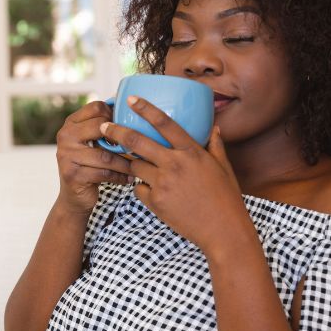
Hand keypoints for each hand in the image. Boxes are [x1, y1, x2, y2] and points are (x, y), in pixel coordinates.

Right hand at [55, 100, 133, 214]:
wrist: (73, 197)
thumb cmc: (89, 165)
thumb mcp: (92, 143)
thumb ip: (104, 127)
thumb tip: (134, 110)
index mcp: (71, 123)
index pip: (96, 107)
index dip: (115, 115)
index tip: (127, 126)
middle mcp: (65, 136)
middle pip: (101, 127)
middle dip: (122, 138)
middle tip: (136, 147)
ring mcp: (67, 155)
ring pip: (106, 155)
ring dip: (125, 162)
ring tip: (138, 166)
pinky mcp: (73, 174)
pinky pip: (104, 173)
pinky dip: (120, 176)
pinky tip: (128, 178)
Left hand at [99, 96, 250, 251]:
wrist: (223, 231)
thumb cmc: (226, 198)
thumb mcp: (224, 168)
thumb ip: (215, 146)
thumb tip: (214, 129)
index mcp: (191, 152)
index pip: (164, 123)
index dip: (145, 109)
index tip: (130, 99)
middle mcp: (174, 164)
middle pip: (137, 142)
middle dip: (116, 132)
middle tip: (103, 126)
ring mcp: (163, 183)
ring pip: (135, 166)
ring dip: (130, 163)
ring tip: (127, 161)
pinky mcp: (156, 202)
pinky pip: (139, 189)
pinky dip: (142, 188)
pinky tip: (152, 191)